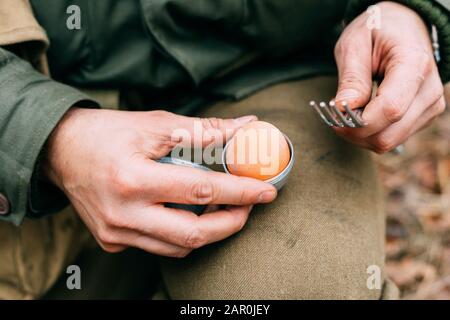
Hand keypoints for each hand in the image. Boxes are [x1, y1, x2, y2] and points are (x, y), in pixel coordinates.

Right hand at [44, 108, 276, 256]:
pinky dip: (181, 234)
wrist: (61, 151)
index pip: (200, 192)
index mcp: (133, 179)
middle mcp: (123, 213)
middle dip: (232, 223)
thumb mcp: (156, 124)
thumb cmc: (108, 132)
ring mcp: (116, 232)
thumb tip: (245, 128)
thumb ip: (204, 131)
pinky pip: (158, 246)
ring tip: (222, 208)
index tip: (267, 191)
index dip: (240, 193)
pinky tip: (188, 214)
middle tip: (250, 206)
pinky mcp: (112, 241)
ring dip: (209, 231)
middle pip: (193, 234)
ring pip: (178, 247)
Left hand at [334, 1, 445, 152]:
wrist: (402, 27)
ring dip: (360, 135)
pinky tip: (361, 114)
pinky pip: (391, 139)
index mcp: (414, 64)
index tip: (334, 114)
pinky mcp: (423, 117)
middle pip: (388, 135)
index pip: (390, 109)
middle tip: (334, 114)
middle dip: (354, 132)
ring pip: (388, 142)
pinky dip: (369, 134)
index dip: (358, 121)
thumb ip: (352, 79)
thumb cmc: (376, 31)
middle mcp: (429, 90)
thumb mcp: (354, 44)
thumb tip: (343, 109)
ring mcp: (429, 106)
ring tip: (347, 112)